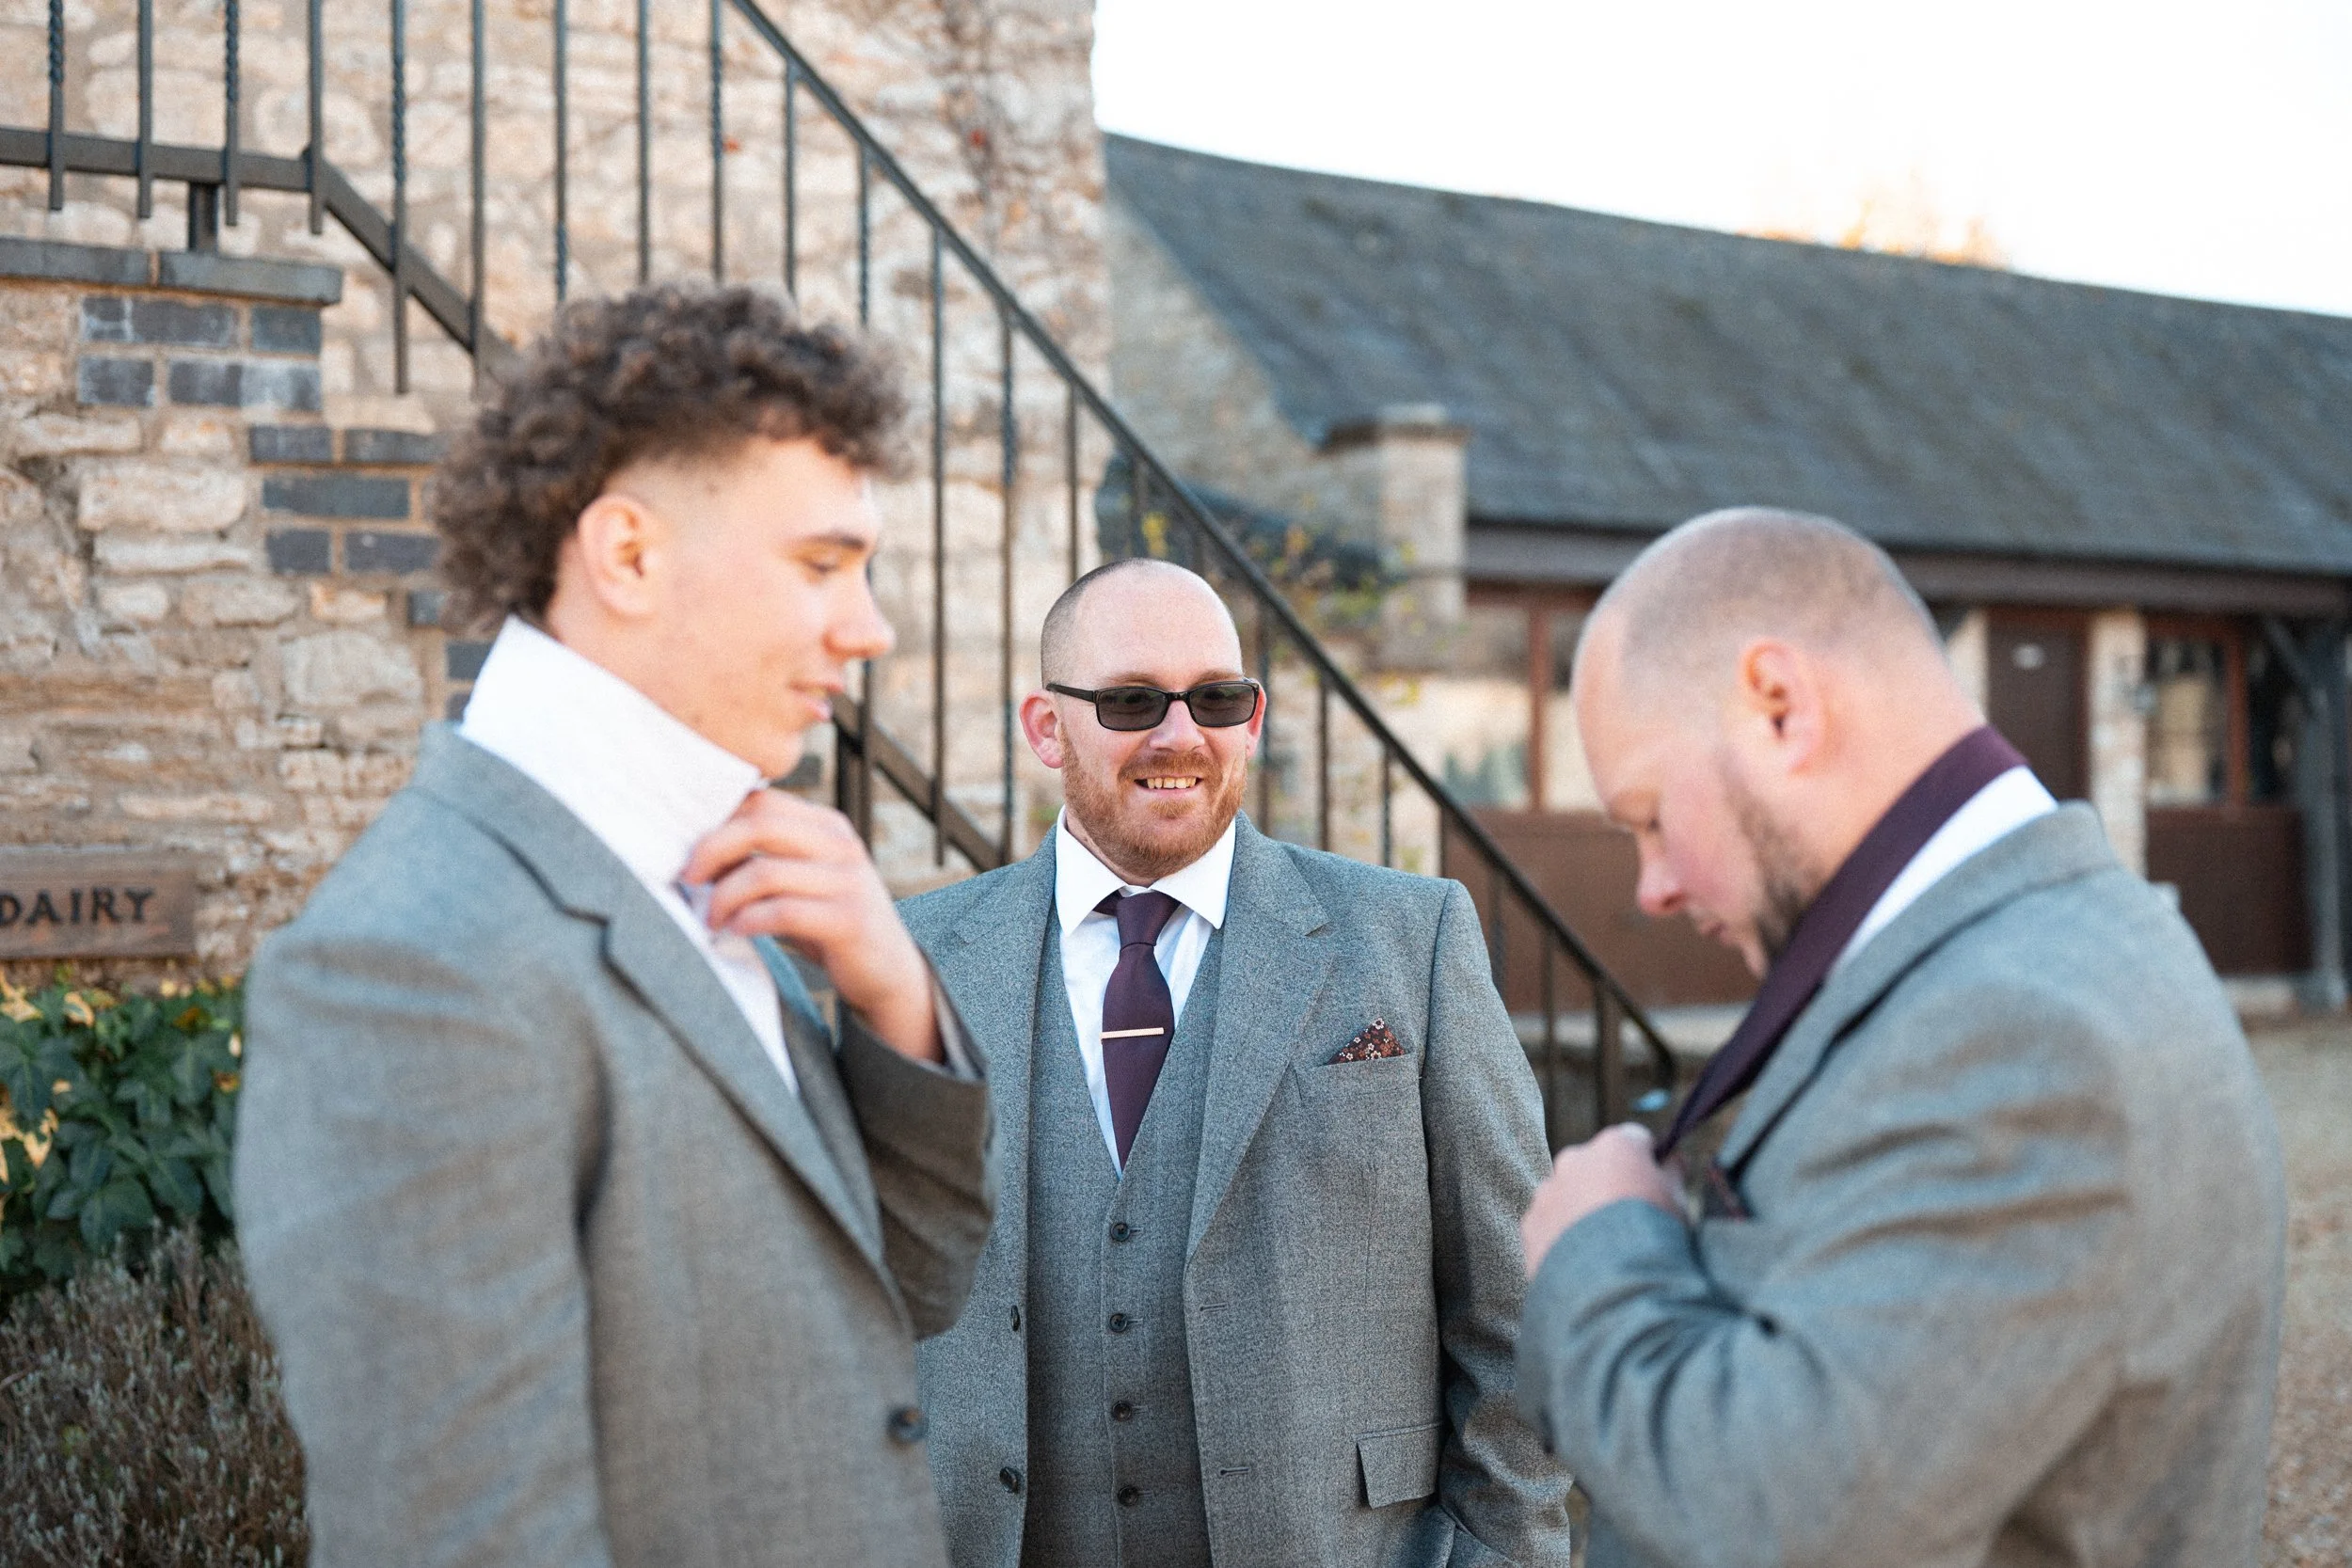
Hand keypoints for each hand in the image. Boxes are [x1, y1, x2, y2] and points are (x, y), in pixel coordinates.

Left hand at [681, 790, 941, 1063]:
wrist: (889, 971)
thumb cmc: (829, 923)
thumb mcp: (803, 880)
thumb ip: (765, 858)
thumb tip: (698, 854)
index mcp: (827, 825)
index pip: (762, 801)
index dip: (716, 819)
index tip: (690, 850)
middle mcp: (841, 845)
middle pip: (760, 825)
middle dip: (711, 849)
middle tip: (688, 878)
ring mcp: (848, 882)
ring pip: (765, 872)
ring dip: (724, 896)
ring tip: (710, 918)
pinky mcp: (849, 921)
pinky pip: (783, 912)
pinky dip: (749, 921)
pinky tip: (736, 931)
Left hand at [1521, 1124, 1684, 1277]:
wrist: (1614, 1282)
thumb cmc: (1653, 1235)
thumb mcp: (1676, 1198)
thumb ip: (1672, 1171)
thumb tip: (1673, 1159)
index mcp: (1615, 1145)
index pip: (1634, 1139)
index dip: (1646, 1159)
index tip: (1654, 1180)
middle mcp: (1575, 1158)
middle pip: (1595, 1164)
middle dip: (1608, 1183)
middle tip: (1627, 1218)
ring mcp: (1548, 1190)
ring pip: (1567, 1193)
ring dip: (1581, 1209)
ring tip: (1603, 1246)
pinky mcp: (1531, 1222)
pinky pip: (1548, 1223)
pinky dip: (1561, 1235)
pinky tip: (1581, 1260)